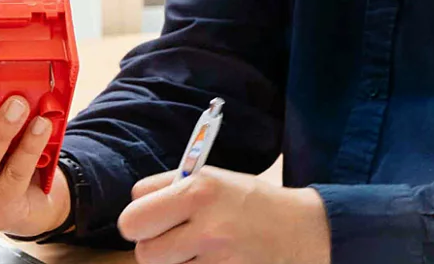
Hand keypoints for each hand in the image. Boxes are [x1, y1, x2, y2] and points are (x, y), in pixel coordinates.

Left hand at [118, 166, 331, 263]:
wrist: (300, 230)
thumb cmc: (251, 202)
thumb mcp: (214, 179)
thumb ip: (169, 186)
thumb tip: (134, 201)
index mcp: (199, 191)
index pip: (133, 216)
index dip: (140, 220)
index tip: (154, 220)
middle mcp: (208, 226)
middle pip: (144, 252)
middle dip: (154, 246)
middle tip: (173, 239)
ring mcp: (219, 259)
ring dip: (176, 263)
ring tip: (200, 249)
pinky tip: (213, 260)